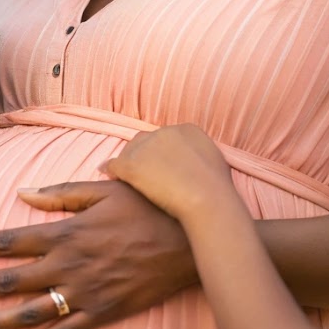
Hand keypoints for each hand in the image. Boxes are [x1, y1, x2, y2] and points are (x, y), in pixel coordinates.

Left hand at [0, 180, 197, 328]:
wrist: (190, 238)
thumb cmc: (146, 204)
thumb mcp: (102, 188)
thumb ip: (59, 194)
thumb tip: (21, 192)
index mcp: (64, 231)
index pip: (6, 241)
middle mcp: (68, 263)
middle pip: (7, 280)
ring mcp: (84, 291)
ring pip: (29, 312)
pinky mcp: (103, 311)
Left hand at [103, 124, 236, 220]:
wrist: (206, 198)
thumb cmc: (217, 188)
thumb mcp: (216, 162)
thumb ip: (202, 157)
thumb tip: (199, 164)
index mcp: (187, 130)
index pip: (166, 138)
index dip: (161, 152)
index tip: (160, 164)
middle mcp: (164, 132)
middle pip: (145, 140)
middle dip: (143, 155)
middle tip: (143, 172)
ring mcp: (146, 147)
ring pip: (129, 152)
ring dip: (128, 164)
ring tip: (126, 178)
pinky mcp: (132, 164)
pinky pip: (116, 165)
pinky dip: (112, 171)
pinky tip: (111, 178)